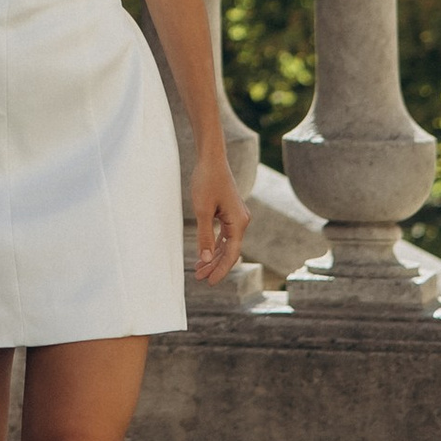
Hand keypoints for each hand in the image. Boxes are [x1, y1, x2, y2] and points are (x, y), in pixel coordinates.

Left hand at [191, 152, 249, 285]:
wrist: (211, 158)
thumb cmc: (206, 181)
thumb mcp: (202, 210)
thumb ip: (204, 236)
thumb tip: (205, 260)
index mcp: (239, 222)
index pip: (231, 254)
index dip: (221, 269)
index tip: (209, 282)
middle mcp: (242, 221)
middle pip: (229, 250)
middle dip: (214, 265)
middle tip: (199, 278)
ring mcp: (236, 217)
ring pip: (226, 244)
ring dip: (213, 256)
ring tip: (198, 270)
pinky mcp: (229, 212)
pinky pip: (223, 234)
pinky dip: (214, 245)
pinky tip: (205, 254)